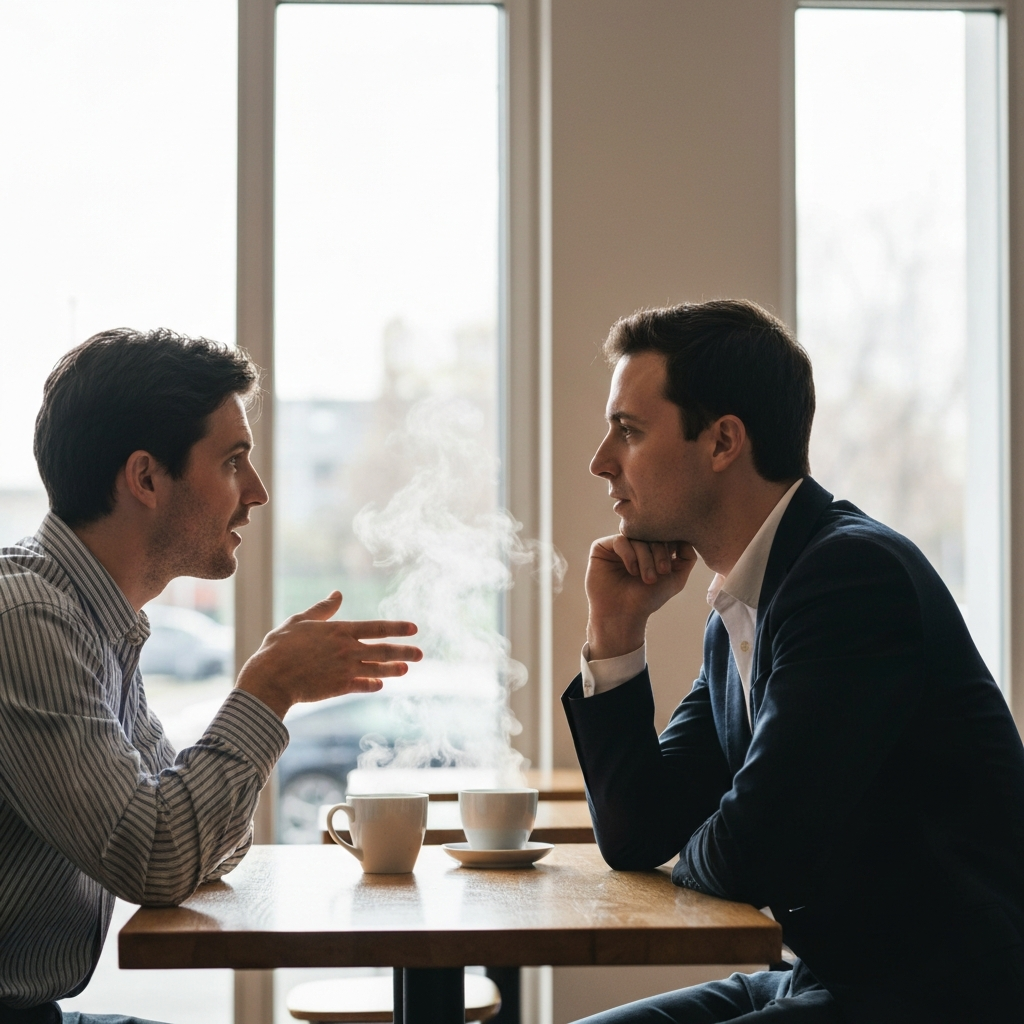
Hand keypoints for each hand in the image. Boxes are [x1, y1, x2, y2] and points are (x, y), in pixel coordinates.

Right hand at [235, 591, 421, 718]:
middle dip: (404, 651)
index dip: (397, 627)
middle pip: (383, 650)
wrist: (270, 678)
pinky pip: (362, 686)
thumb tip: (337, 593)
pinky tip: (380, 684)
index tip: (414, 628)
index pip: (376, 627)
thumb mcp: (300, 621)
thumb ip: (322, 609)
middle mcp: (347, 650)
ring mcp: (345, 670)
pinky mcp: (339, 688)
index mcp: (340, 631)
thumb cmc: (280, 647)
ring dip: (393, 669)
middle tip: (420, 653)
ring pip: (377, 669)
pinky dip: (372, 684)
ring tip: (406, 669)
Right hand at [585, 535, 697, 659]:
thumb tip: (686, 538)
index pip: (664, 534)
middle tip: (660, 572)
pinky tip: (632, 571)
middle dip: (659, 553)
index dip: (670, 546)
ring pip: (637, 537)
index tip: (668, 569)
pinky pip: (620, 540)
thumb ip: (687, 558)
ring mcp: (619, 545)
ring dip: (645, 558)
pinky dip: (629, 554)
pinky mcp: (602, 547)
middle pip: (652, 534)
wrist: (622, 614)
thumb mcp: (675, 579)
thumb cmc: (648, 599)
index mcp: (651, 549)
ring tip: (647, 578)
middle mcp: (635, 544)